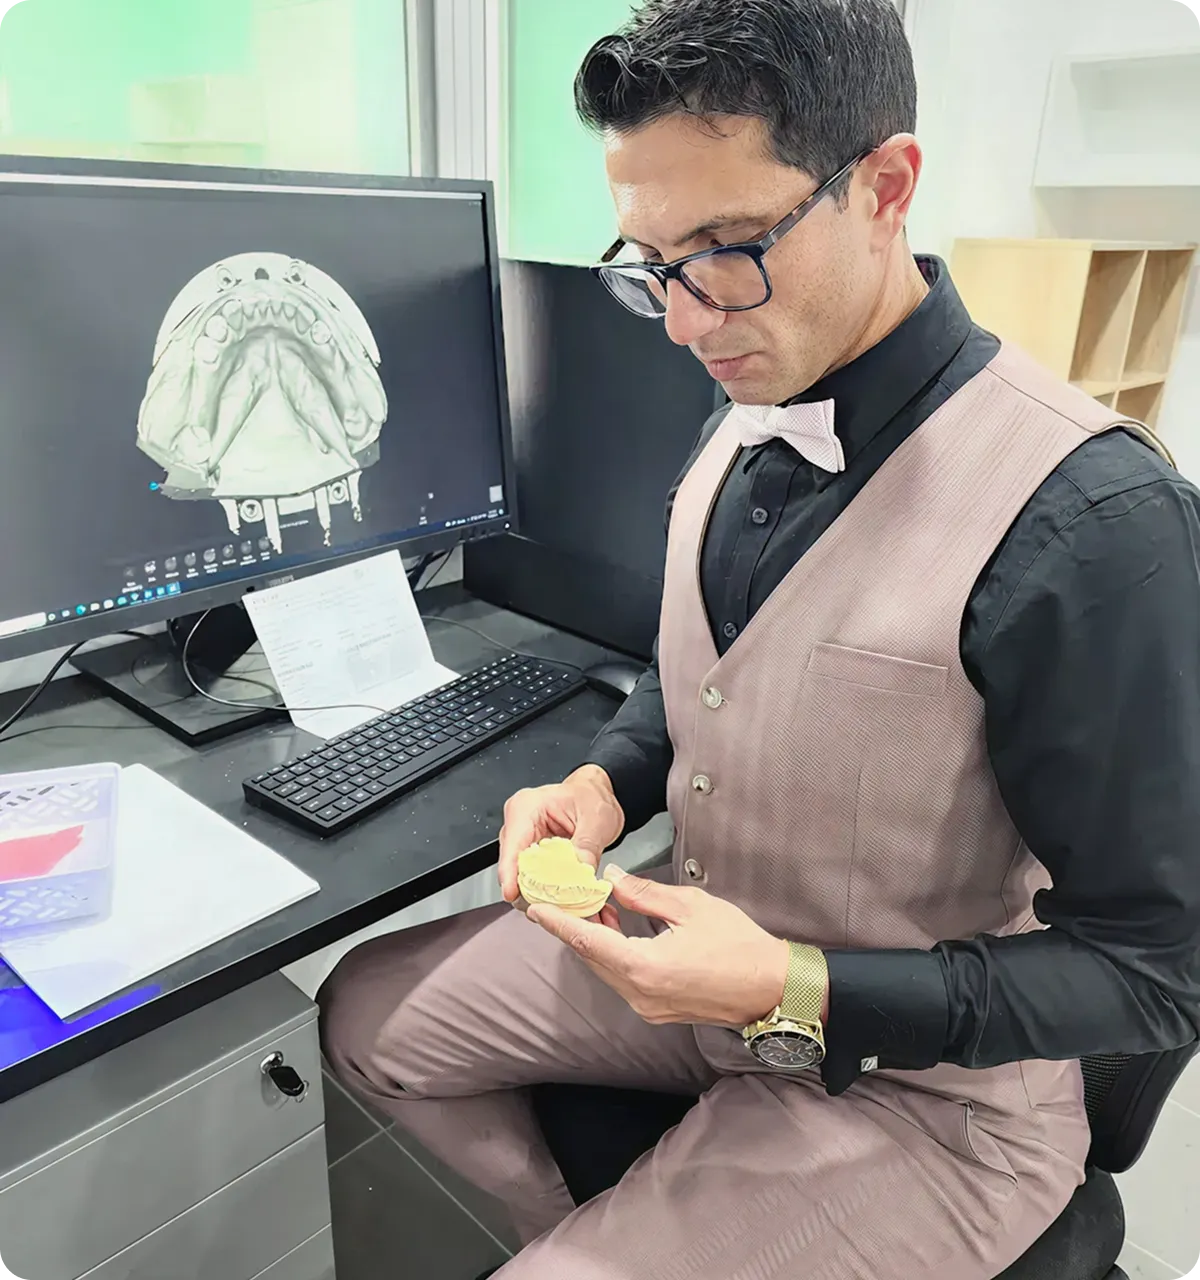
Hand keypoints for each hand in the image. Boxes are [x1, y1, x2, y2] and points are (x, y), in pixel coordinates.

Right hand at [497, 765, 625, 906]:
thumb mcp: (596, 819)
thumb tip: (580, 872)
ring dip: (535, 890)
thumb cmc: (592, 797)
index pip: (512, 846)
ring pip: (519, 873)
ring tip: (556, 902)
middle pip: (512, 864)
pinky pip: (530, 874)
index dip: (510, 874)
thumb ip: (587, 846)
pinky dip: (543, 887)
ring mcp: (522, 838)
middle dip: (526, 888)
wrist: (597, 795)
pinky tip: (557, 895)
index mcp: (526, 807)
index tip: (513, 894)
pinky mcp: (530, 852)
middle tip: (546, 905)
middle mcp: (519, 823)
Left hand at [526, 867, 792, 1028]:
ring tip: (590, 906)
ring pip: (606, 969)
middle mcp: (640, 994)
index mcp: (645, 968)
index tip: (536, 908)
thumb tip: (613, 879)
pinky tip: (615, 930)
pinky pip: (623, 979)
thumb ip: (645, 894)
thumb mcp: (691, 907)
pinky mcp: (658, 1010)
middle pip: (592, 958)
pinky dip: (612, 954)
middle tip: (561, 897)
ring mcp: (649, 1007)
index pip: (587, 942)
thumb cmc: (740, 946)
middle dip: (574, 927)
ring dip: (594, 940)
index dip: (559, 922)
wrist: (774, 989)